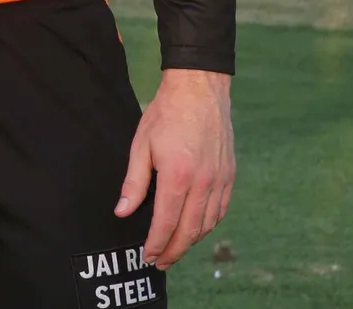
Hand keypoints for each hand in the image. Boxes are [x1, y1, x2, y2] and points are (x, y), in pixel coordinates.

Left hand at [116, 68, 233, 268]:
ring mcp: (220, 180)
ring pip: (208, 224)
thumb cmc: (165, 114)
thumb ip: (133, 182)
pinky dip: (209, 225)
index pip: (166, 222)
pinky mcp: (230, 175)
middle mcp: (203, 183)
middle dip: (174, 251)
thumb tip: (123, 212)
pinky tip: (196, 228)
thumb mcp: (140, 145)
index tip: (147, 256)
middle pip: (189, 230)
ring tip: (175, 248)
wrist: (199, 90)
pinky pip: (221, 210)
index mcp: (177, 175)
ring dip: (191, 241)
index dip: (156, 244)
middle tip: (160, 262)